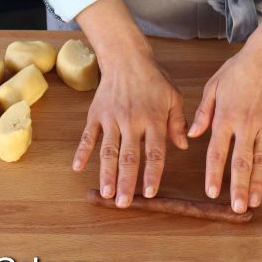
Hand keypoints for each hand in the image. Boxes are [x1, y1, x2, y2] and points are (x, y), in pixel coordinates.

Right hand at [72, 52, 188, 206]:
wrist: (126, 58)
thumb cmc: (153, 79)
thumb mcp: (173, 97)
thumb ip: (178, 122)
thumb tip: (183, 145)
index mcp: (153, 119)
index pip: (154, 152)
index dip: (152, 174)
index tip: (149, 193)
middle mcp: (131, 121)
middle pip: (128, 156)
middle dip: (125, 182)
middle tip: (123, 203)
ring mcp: (111, 118)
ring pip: (108, 150)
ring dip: (106, 173)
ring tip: (106, 193)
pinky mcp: (96, 114)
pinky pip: (88, 136)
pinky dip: (82, 152)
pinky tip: (77, 167)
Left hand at [186, 0, 261, 212]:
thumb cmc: (237, 71)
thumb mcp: (213, 87)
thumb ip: (202, 112)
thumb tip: (191, 134)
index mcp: (226, 117)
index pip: (218, 152)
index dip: (214, 174)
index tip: (212, 193)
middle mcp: (246, 125)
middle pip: (242, 162)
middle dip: (240, 187)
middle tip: (238, 208)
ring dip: (259, 183)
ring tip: (255, 202)